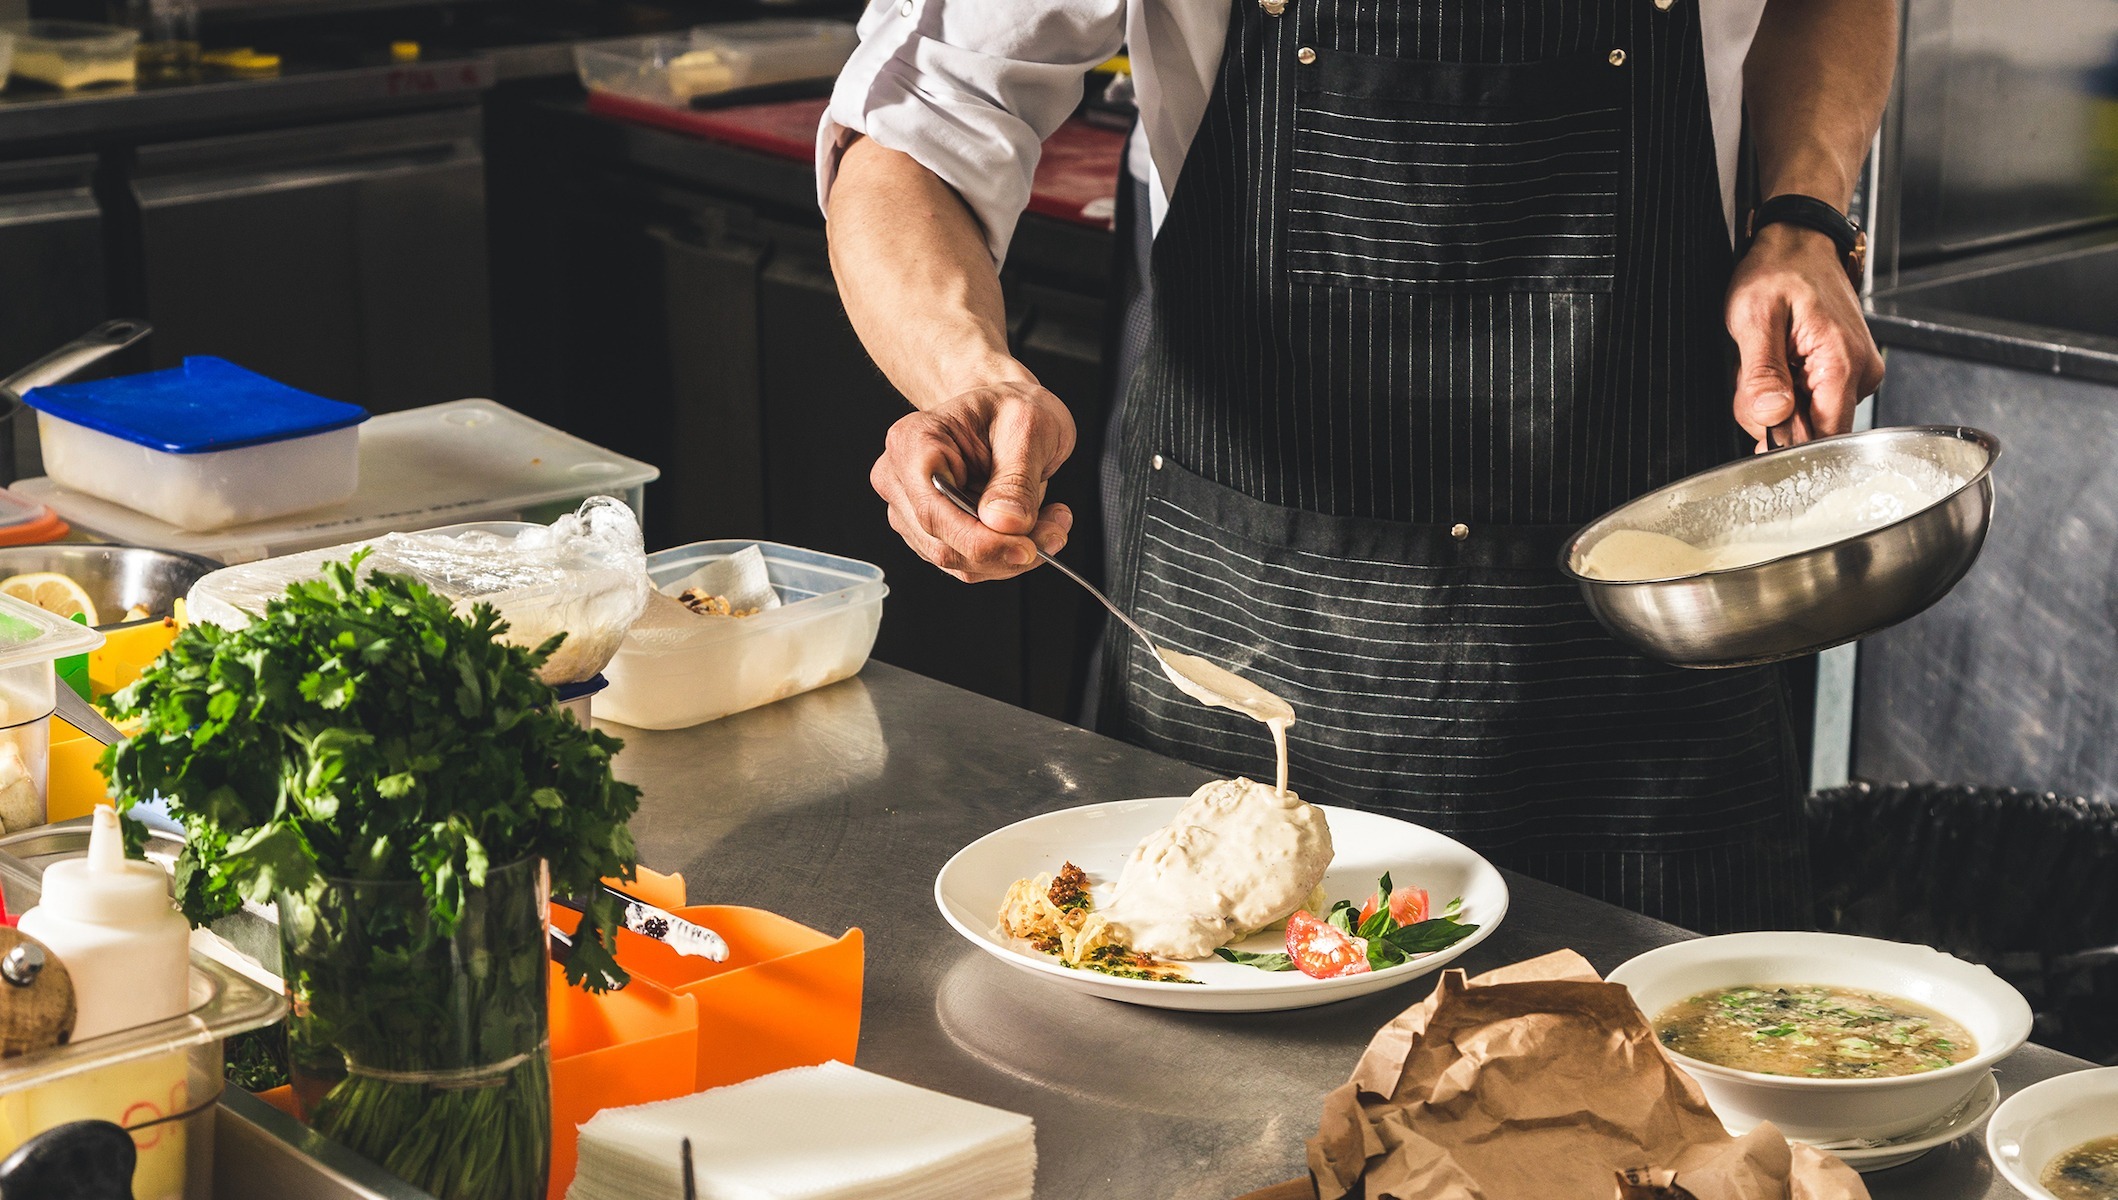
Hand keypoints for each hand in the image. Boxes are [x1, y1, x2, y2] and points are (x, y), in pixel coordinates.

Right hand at [870, 382, 1076, 581]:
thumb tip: (1005, 524)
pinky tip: (1033, 527)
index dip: (979, 541)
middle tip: (1056, 532)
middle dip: (1005, 551)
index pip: (933, 512)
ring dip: (1010, 555)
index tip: (1027, 548)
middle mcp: (900, 479)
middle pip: (943, 545)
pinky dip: (1005, 555)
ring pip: (957, 561)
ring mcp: (910, 509)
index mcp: (913, 442)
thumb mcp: (1027, 427)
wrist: (1007, 409)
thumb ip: (1016, 479)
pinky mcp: (930, 532)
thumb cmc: (1012, 406)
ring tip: (1052, 523)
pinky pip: (967, 562)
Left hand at [1726, 223, 1884, 450]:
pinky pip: (1811, 398)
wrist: (1799, 241)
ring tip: (1766, 358)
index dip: (1785, 444)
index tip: (1757, 424)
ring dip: (1775, 398)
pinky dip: (1785, 386)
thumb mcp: (1755, 318)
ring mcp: (1855, 372)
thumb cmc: (1779, 269)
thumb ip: (1761, 372)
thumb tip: (1771, 417)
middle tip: (1751, 374)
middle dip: (1771, 414)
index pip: (1823, 438)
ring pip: (1806, 416)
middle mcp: (1859, 373)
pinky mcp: (1845, 369)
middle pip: (1810, 430)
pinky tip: (1778, 360)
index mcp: (1842, 364)